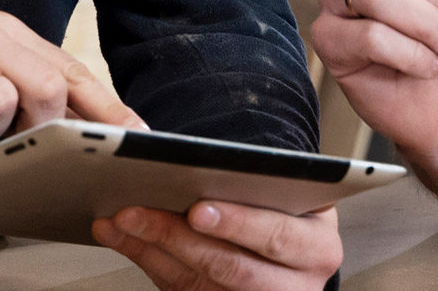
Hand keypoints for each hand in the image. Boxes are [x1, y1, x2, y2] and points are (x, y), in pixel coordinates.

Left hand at [93, 200, 339, 290]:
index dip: (238, 224)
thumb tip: (191, 159)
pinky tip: (125, 237)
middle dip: (180, 240)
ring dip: (152, 249)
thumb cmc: (281, 207)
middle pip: (233, 268)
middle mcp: (296, 282)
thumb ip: (255, 180)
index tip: (197, 209)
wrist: (284, 243)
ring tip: (121, 219)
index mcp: (316, 244)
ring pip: (200, 284)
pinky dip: (148, 261)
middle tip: (139, 213)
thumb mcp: (284, 193)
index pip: (277, 235)